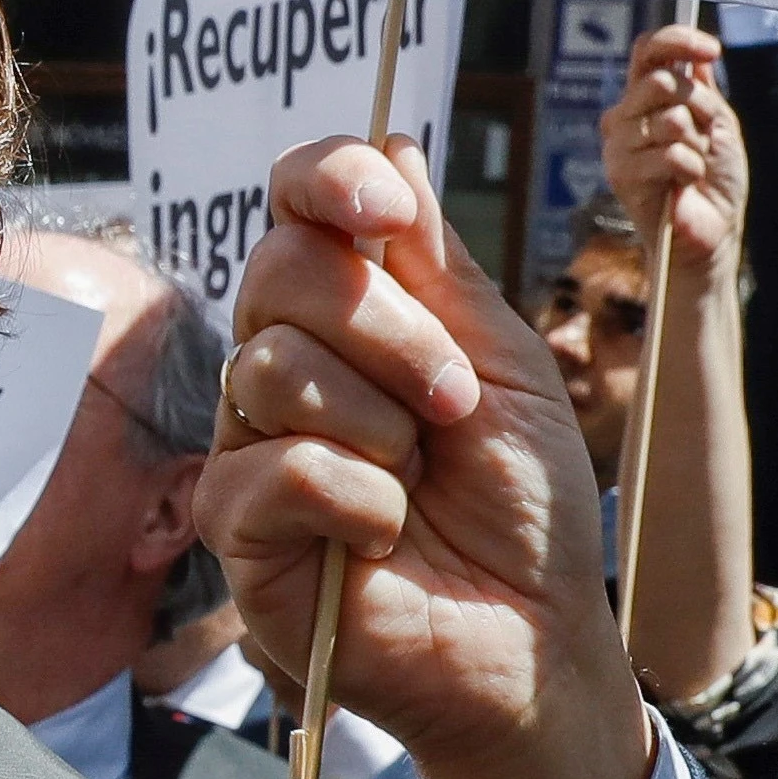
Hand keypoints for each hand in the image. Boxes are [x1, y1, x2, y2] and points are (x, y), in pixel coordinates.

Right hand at [198, 134, 643, 778]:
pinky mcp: (241, 535)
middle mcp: (285, 368)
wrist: (537, 637)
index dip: (326, 180)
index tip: (383, 203)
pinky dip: (351, 496)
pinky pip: (270, 470)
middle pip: (278, 273)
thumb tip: (392, 141)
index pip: (295, 207)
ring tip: (422, 476)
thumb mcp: (505, 362)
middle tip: (456, 402)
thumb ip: (437, 266)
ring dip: (379, 421)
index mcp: (349, 314)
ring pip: (270, 366)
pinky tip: (384, 533)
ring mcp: (254, 447)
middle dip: (389, 330)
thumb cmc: (527, 506)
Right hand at [597, 24, 745, 280]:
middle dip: (698, 108)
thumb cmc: (716, 179)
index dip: (678, 41)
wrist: (714, 230)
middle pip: (660, 81)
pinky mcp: (621, 173)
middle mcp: (625, 115)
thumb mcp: (719, 124)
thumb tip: (698, 55)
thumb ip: (703, 90)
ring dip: (697, 144)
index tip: (712, 49)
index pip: (648, 51)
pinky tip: (685, 184)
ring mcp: (619, 144)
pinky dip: (691, 168)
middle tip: (703, 138)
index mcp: (646, 97)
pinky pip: (670, 153)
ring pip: (670, 118)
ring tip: (693, 167)